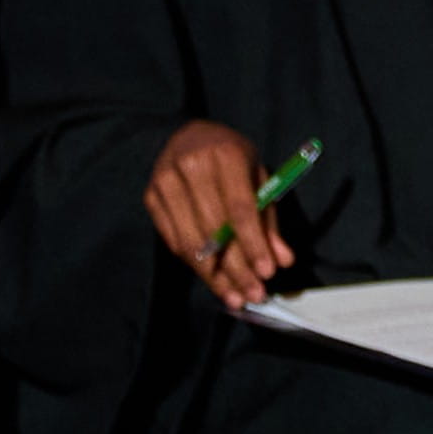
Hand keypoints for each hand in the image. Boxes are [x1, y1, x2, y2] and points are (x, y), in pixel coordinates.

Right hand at [148, 121, 289, 310]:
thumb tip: (282, 260)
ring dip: (214, 276)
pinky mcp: (150, 198)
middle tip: (253, 295)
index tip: (267, 273)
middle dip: (236, 268)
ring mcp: (165, 182)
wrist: (187, 136)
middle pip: (214, 230)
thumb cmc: (232, 159)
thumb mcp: (258, 178)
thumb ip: (269, 219)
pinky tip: (213, 280)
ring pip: (190, 241)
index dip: (253, 243)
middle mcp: (191, 167)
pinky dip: (194, 265)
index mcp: (226, 156)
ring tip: (235, 297)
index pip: (240, 209)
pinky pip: (173, 241)